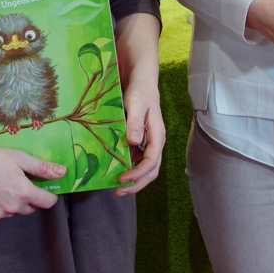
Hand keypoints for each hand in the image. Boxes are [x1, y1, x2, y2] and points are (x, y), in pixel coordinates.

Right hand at [0, 143, 63, 221]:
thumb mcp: (19, 158)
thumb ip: (42, 167)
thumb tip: (62, 172)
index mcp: (24, 192)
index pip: (47, 202)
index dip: (48, 195)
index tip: (43, 189)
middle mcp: (13, 207)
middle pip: (30, 208)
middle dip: (29, 197)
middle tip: (18, 182)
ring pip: (14, 211)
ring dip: (14, 203)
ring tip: (2, 185)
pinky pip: (0, 215)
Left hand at [116, 76, 165, 196]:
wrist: (142, 81)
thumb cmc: (140, 90)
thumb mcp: (136, 103)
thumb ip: (135, 122)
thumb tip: (134, 142)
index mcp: (157, 135)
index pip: (151, 162)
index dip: (138, 174)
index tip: (122, 179)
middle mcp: (155, 142)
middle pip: (151, 170)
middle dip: (137, 184)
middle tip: (118, 192)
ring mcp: (149, 142)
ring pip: (146, 168)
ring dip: (134, 179)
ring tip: (117, 187)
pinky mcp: (142, 141)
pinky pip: (138, 160)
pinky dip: (129, 168)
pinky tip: (116, 169)